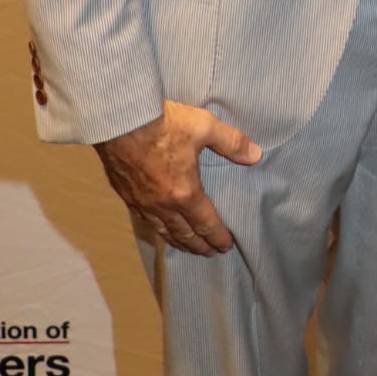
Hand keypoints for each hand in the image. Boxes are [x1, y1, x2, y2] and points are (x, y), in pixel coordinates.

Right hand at [94, 100, 260, 254]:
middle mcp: (163, 205)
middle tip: (209, 253)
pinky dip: (155, 229)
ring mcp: (142, 203)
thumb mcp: (205, 126)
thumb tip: (256, 155)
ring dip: (178, 242)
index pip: (206, 223)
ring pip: (162, 231)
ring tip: (187, 246)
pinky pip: (143, 221)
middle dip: (199, 245)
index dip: (218, 237)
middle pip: (184, 234)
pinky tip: (156, 227)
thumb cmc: (164, 124)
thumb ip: (232, 142)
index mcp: (185, 193)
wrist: (121, 122)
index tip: (226, 246)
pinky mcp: (125, 195)